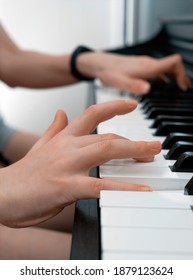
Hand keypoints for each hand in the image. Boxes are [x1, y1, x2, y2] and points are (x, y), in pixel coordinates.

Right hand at [0, 100, 160, 227]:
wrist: (1, 194)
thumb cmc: (23, 175)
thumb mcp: (40, 147)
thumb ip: (54, 129)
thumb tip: (61, 112)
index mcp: (63, 139)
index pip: (91, 115)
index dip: (112, 106)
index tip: (131, 104)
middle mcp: (67, 147)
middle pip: (107, 136)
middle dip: (134, 140)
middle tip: (154, 145)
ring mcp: (67, 165)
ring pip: (106, 151)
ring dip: (134, 152)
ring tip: (152, 155)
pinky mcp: (66, 186)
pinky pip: (101, 185)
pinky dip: (123, 188)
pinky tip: (140, 190)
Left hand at [78, 53, 190, 94]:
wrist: (99, 64)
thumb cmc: (109, 72)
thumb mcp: (120, 82)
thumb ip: (134, 86)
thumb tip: (148, 89)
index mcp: (147, 67)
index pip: (174, 63)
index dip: (182, 74)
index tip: (183, 88)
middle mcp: (149, 64)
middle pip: (173, 67)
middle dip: (181, 78)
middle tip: (185, 91)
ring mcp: (145, 65)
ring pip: (166, 70)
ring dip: (174, 79)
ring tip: (178, 91)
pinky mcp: (141, 68)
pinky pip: (158, 72)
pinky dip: (165, 79)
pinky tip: (162, 89)